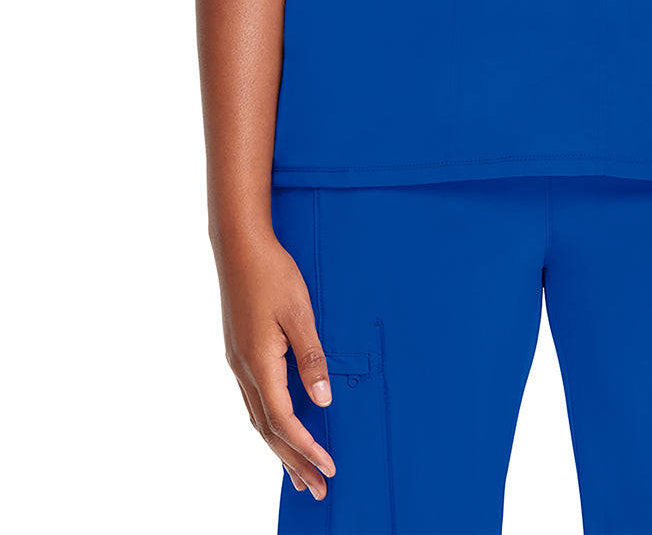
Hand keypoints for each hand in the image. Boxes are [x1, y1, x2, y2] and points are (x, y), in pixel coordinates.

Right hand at [215, 227, 336, 500]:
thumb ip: (311, 358)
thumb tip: (322, 401)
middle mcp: (243, 370)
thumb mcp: (299, 313)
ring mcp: (238, 363)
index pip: (284, 420)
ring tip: (298, 474)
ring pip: (258, 420)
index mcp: (259, 364)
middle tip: (316, 489)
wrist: (239, 246)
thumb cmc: (273, 274)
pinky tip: (279, 430)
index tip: (328, 467)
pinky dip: (269, 425)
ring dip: (280, 449)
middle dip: (293, 462)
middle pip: (268, 430)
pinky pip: (254, 403)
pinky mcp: (239, 354)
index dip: (307, 447)